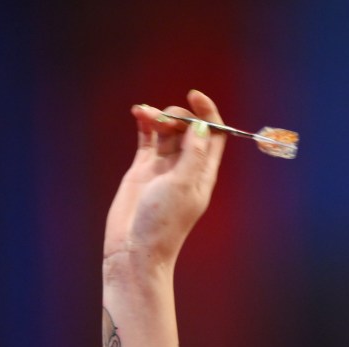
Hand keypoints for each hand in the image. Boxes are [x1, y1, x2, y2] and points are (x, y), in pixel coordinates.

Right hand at [103, 90, 225, 268]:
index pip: (214, 135)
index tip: (195, 96)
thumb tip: (201, 126)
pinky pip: (146, 139)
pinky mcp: (142, 170)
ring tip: (145, 114)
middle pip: (189, 129)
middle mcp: (186, 167)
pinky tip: (138, 112)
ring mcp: (163, 167)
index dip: (208, 114)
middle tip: (162, 121)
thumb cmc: (163, 223)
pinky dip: (143, 124)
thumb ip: (193, 154)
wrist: (135, 248)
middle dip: (178, 116)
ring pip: (167, 131)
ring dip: (159, 117)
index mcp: (203, 172)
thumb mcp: (183, 185)